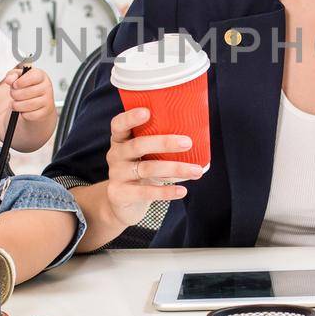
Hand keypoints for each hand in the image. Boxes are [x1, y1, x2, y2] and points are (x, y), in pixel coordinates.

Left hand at [3, 65, 55, 122]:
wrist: (38, 102)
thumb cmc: (27, 87)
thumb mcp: (19, 77)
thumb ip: (13, 75)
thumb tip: (9, 80)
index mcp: (40, 75)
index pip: (33, 76)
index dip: (21, 81)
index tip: (14, 85)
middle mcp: (46, 87)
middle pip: (27, 92)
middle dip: (15, 94)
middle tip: (13, 95)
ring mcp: (47, 100)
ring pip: (28, 104)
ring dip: (17, 105)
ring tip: (15, 103)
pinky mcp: (46, 112)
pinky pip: (31, 115)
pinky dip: (24, 114)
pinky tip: (23, 110)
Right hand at [103, 107, 204, 230]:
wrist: (122, 204)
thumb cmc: (141, 170)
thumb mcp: (145, 155)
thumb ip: (160, 143)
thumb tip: (199, 132)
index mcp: (120, 140)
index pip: (119, 124)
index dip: (130, 117)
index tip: (147, 111)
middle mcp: (115, 155)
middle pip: (138, 145)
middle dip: (163, 142)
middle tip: (188, 142)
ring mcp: (116, 175)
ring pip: (147, 169)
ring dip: (175, 168)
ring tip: (197, 171)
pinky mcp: (119, 194)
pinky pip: (145, 192)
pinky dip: (166, 191)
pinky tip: (182, 191)